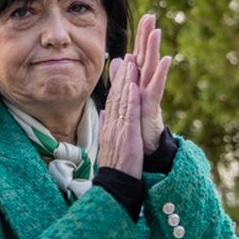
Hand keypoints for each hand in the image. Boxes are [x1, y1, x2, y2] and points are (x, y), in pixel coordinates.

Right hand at [98, 57, 142, 177]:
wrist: (116, 183)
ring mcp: (117, 129)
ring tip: (132, 63)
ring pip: (121, 101)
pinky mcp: (127, 135)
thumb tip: (105, 112)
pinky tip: (134, 86)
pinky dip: (131, 98)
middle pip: (115, 96)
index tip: (121, 67)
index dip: (117, 83)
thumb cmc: (115, 166)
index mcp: (108, 126)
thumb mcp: (109, 142)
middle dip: (121, 76)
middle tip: (126, 56)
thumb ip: (107, 125)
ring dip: (126, 81)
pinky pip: (128, 114)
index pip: (112, 101)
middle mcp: (111, 125)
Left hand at [129, 13, 172, 152]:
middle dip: (147, 37)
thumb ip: (122, 79)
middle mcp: (145, 86)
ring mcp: (149, 94)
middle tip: (150, 16)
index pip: (138, 56)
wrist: (143, 148)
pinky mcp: (153, 105)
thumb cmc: (137, 124)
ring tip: (156, 31)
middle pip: (146, 57)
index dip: (139, 38)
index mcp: (137, 83)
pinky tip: (164, 59)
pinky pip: (156, 87)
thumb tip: (118, 61)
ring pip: (151, 68)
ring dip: (153, 49)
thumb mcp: (126, 99)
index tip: (144, 18)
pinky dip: (160, 73)